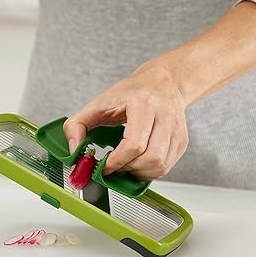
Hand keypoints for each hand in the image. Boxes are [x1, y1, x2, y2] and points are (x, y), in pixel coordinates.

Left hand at [63, 60, 188, 180]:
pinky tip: (138, 163)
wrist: (163, 83)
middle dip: (128, 168)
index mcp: (144, 105)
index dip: (117, 161)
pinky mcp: (181, 141)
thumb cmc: (133, 92)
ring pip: (160, 166)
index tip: (105, 165)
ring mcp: (176, 130)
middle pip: (150, 158)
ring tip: (126, 165)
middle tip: (115, 166)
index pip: (134, 144)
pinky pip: (166, 167)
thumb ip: (78, 124)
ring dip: (139, 173)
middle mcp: (164, 117)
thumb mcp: (100, 102)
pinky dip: (149, 171)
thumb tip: (74, 150)